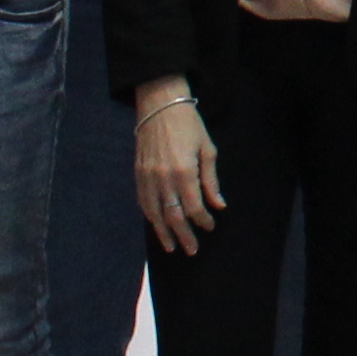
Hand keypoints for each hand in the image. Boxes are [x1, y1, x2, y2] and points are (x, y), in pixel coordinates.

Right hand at [134, 95, 222, 256]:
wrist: (159, 106)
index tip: (210, 227)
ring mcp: (147, 177)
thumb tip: (219, 205)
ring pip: (155, 213)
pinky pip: (143, 202)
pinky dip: (150, 216)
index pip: (194, 207)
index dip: (202, 220)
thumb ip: (211, 180)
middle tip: (191, 250)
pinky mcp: (137, 174)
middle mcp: (164, 179)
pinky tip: (156, 226)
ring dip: (163, 232)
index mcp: (184, 172)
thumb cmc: (189, 125)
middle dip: (183, 235)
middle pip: (173, 216)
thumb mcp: (207, 149)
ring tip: (172, 247)